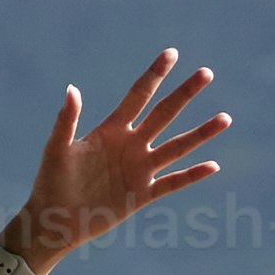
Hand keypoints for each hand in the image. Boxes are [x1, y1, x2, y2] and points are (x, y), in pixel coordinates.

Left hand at [1, 48, 233, 274]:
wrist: (54, 220)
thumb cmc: (50, 182)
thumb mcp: (56, 148)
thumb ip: (67, 119)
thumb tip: (72, 88)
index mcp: (111, 130)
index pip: (138, 95)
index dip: (154, 74)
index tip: (172, 53)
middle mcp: (130, 145)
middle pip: (164, 114)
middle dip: (185, 94)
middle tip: (206, 73)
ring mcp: (139, 170)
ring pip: (177, 147)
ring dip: (200, 133)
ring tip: (225, 118)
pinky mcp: (142, 195)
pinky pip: (173, 183)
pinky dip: (192, 175)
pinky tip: (213, 165)